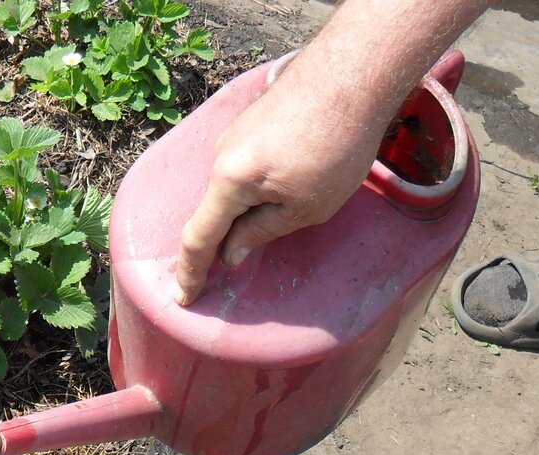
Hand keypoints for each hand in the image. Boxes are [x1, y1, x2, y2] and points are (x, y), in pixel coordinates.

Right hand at [174, 60, 388, 305]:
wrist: (353, 72)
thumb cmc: (337, 145)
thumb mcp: (306, 207)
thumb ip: (262, 232)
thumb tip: (231, 252)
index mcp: (229, 183)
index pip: (199, 238)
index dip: (191, 272)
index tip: (185, 297)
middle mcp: (222, 156)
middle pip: (215, 210)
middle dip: (228, 236)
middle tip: (250, 257)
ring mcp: (234, 134)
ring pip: (232, 185)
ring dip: (252, 205)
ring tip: (299, 200)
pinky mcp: (252, 120)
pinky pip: (245, 164)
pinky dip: (259, 182)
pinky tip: (298, 174)